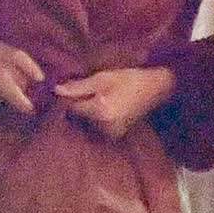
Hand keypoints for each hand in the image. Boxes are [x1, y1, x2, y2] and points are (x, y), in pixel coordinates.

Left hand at [55, 66, 174, 138]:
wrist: (157, 87)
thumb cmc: (130, 79)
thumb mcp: (103, 78)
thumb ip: (79, 86)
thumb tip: (56, 90)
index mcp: (100, 112)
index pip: (72, 108)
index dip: (67, 98)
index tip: (66, 89)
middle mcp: (105, 127)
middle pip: (79, 117)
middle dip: (77, 105)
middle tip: (81, 91)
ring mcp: (112, 133)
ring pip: (88, 123)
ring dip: (86, 112)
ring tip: (96, 97)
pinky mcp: (117, 134)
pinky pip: (98, 126)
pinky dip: (96, 118)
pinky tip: (103, 106)